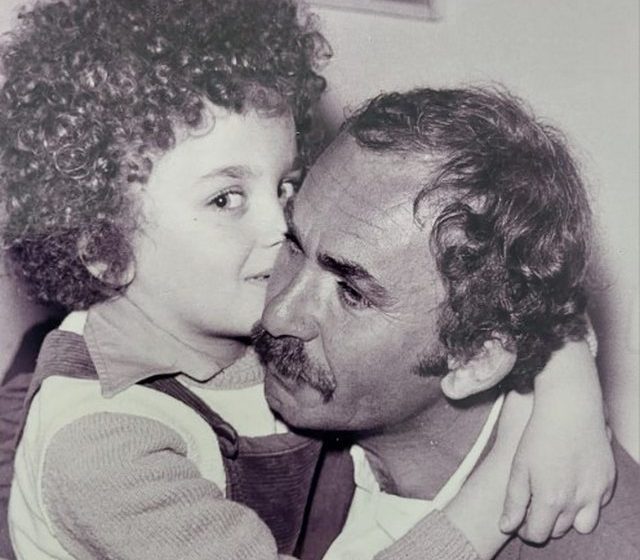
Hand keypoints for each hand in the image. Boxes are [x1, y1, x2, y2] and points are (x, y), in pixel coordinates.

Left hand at [499, 341, 615, 542]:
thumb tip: (506, 527)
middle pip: (559, 530)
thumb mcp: (519, 467)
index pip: (538, 534)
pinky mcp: (607, 480)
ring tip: (554, 499)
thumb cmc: (538, 435)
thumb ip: (514, 500)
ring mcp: (596, 492)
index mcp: (551, 499)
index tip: (520, 521)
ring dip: (568, 518)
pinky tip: (572, 485)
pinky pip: (599, 505)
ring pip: (583, 524)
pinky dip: (586, 502)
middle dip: (545, 523)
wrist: (569, 409)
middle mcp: (577, 501)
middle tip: (535, 507)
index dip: (525, 531)